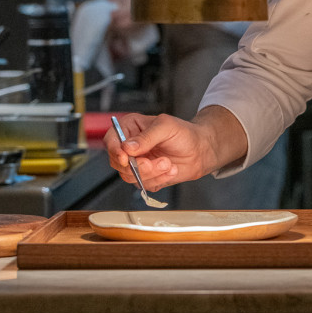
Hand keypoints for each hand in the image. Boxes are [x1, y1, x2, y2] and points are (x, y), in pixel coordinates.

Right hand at [103, 107, 245, 189]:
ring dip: (152, 173)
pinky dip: (159, 179)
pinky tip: (170, 170)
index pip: (111, 139)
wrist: (199, 150)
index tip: (126, 158)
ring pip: (129, 176)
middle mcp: (129, 147)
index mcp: (130, 128)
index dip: (115, 151)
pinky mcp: (145, 176)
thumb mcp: (166, 127)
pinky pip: (143, 184)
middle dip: (138, 166)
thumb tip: (127, 147)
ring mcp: (136, 163)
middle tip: (155, 162)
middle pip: (118, 162)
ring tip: (168, 163)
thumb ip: (146, 137)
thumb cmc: (184, 134)